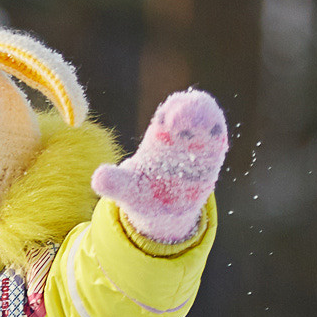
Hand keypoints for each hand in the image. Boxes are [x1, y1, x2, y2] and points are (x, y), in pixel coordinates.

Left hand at [89, 89, 226, 245]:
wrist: (165, 207)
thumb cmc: (144, 192)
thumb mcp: (128, 189)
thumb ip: (115, 183)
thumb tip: (97, 179)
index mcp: (162, 135)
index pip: (173, 108)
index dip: (175, 108)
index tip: (170, 121)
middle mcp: (183, 135)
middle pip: (195, 108)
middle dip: (194, 110)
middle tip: (183, 122)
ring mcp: (200, 146)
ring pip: (211, 123)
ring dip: (210, 123)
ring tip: (209, 134)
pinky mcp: (211, 160)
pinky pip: (218, 144)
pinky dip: (218, 142)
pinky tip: (216, 146)